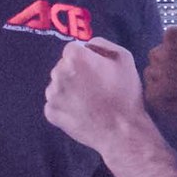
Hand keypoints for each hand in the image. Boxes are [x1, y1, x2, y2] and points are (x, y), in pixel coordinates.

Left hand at [44, 36, 150, 156]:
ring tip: (90, 102)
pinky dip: (66, 107)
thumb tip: (87, 45)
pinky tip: (82, 112)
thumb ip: (102, 44)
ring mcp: (52, 93)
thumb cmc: (126, 94)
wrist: (122, 132)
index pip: (73, 49)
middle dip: (76, 74)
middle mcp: (59, 72)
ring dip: (69, 90)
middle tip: (96, 88)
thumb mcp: (124, 58)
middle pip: (63, 67)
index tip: (98, 72)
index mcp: (75, 56)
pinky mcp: (51, 112)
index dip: (87, 59)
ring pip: (58, 85)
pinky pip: (55, 104)